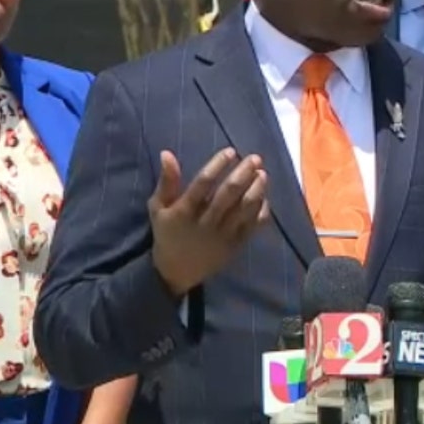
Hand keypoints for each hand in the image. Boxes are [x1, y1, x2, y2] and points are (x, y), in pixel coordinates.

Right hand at [149, 148, 270, 296]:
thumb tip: (167, 153)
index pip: (203, 183)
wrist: (177, 271)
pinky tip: (264, 195)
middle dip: (243, 173)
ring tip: (263, 173)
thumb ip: (166, 181)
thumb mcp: (158, 208)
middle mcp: (205, 222)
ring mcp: (223, 235)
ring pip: (245, 208)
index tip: (231, 151)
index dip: (218, 165)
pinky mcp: (236, 245)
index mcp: (184, 211)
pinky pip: (254, 225)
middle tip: (255, 158)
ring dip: (257, 189)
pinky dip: (262, 209)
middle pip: (228, 194)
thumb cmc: (168, 232)